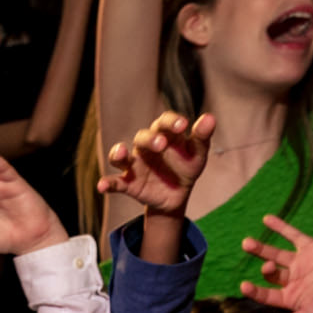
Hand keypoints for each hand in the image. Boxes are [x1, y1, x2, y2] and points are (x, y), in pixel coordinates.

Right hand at [98, 110, 215, 219]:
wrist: (177, 195)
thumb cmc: (186, 166)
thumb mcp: (198, 153)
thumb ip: (202, 136)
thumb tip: (210, 118)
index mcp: (165, 135)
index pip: (164, 122)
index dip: (171, 122)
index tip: (183, 126)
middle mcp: (146, 147)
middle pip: (141, 137)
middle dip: (149, 139)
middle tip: (161, 145)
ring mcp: (135, 165)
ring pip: (120, 156)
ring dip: (118, 153)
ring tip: (120, 153)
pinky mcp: (128, 183)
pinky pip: (115, 182)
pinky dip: (107, 183)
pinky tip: (102, 186)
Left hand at [240, 213, 312, 312]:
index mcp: (289, 298)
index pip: (265, 294)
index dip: (253, 291)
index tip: (244, 286)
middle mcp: (292, 280)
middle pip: (269, 273)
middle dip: (264, 269)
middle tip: (266, 266)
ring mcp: (300, 262)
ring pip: (275, 254)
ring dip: (260, 248)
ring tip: (246, 243)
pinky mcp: (310, 247)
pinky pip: (292, 235)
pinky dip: (280, 227)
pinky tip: (266, 219)